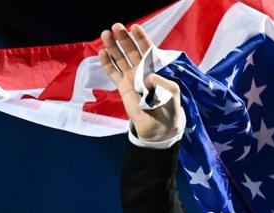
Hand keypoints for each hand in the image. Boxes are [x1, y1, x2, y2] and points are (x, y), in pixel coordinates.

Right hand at [96, 22, 182, 142]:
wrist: (160, 125)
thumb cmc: (169, 107)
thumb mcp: (172, 92)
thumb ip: (163, 82)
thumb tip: (148, 77)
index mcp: (155, 68)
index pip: (147, 50)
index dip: (141, 39)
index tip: (135, 28)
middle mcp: (142, 70)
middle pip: (131, 51)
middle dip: (124, 39)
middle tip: (116, 27)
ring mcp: (131, 78)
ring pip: (120, 59)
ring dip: (113, 47)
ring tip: (106, 34)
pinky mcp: (122, 87)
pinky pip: (113, 73)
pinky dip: (107, 63)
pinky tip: (102, 53)